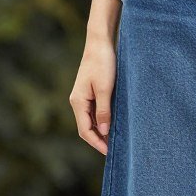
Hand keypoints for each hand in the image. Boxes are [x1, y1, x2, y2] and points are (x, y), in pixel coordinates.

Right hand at [69, 0, 120, 154]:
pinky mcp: (91, 92)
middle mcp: (78, 102)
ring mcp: (84, 98)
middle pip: (87, 128)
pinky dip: (104, 121)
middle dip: (100, 140)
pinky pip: (96, 112)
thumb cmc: (103, 63)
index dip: (97, 143)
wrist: (101, 43)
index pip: (85, 131)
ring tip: (117, 140)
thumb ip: (104, 110)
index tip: (110, 152)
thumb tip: (104, 131)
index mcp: (78, 102)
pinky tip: (115, 124)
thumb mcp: (105, 89)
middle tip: (116, 150)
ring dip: (103, 131)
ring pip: (92, 121)